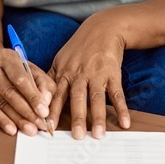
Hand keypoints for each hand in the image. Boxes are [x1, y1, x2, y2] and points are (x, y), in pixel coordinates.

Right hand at [0, 48, 55, 135]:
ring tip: (29, 129)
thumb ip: (43, 83)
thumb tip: (46, 102)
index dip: (33, 96)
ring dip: (17, 119)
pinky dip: (2, 120)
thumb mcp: (29, 69)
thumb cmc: (12, 69)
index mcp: (8, 58)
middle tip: (39, 124)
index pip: (21, 79)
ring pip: (1, 102)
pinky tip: (12, 129)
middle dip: (27, 111)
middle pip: (10, 92)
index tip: (44, 112)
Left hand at [47, 14, 131, 139]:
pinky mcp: (112, 73)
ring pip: (96, 97)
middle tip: (76, 136)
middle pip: (77, 98)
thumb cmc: (80, 46)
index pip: (56, 95)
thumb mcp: (61, 58)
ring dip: (98, 117)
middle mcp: (79, 74)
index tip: (48, 127)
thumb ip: (51, 78)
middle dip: (76, 117)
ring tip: (98, 135)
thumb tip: (39, 98)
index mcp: (64, 72)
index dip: (52, 111)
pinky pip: (117, 93)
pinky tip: (125, 123)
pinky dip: (121, 108)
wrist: (103, 28)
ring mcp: (96, 73)